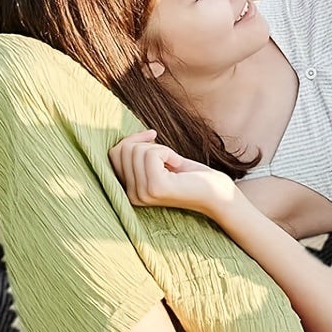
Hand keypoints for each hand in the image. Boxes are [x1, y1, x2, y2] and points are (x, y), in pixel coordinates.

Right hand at [109, 130, 241, 217]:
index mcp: (129, 191)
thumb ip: (139, 154)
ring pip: (137, 150)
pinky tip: (178, 165)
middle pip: (123, 150)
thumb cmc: (191, 176)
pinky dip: (167, 152)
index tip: (152, 136)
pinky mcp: (155, 187)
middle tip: (169, 155)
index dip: (132, 139)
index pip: (113, 154)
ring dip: (160, 148)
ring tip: (174, 163)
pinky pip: (151, 153)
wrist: (217, 194)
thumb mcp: (160, 162)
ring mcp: (142, 193)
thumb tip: (126, 136)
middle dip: (147, 143)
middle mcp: (131, 196)